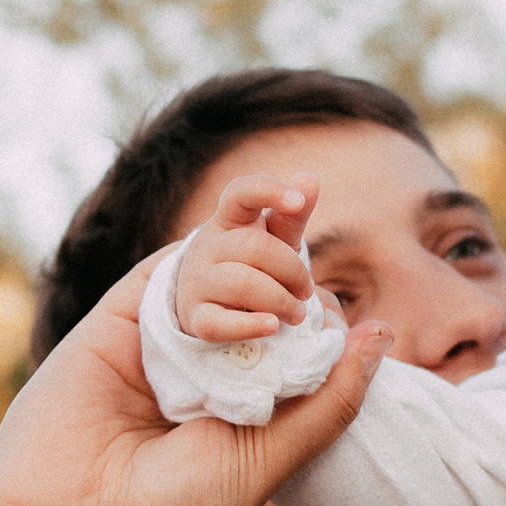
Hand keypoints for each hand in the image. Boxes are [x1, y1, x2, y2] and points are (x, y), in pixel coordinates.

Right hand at [0, 248, 391, 505]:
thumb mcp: (269, 463)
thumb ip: (327, 401)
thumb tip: (381, 333)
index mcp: (247, 401)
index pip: (293, 323)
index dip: (316, 295)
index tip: (336, 297)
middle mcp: (204, 365)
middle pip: (255, 278)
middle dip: (288, 261)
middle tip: (303, 298)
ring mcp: (159, 340)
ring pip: (214, 262)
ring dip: (255, 260)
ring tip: (279, 307)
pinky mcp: (115, 323)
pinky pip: (166, 272)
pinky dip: (207, 274)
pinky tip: (241, 317)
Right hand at [176, 172, 322, 342]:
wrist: (209, 306)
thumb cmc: (251, 267)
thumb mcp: (274, 239)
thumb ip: (292, 214)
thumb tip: (309, 178)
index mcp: (228, 221)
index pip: (240, 193)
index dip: (268, 191)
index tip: (298, 201)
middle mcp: (207, 247)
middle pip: (255, 247)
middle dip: (292, 270)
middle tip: (306, 291)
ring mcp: (197, 283)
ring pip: (241, 283)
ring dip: (280, 300)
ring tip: (297, 314)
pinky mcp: (196, 319)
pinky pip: (218, 323)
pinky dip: (249, 325)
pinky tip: (272, 326)